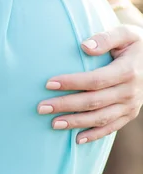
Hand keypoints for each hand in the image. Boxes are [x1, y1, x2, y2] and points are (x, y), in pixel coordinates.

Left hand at [38, 25, 142, 142]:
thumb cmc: (134, 43)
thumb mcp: (125, 33)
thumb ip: (106, 38)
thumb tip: (85, 46)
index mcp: (128, 71)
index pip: (95, 80)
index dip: (72, 83)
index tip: (48, 83)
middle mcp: (130, 91)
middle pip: (93, 102)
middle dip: (65, 105)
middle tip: (41, 107)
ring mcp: (131, 105)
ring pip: (100, 118)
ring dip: (75, 122)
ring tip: (53, 123)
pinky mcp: (130, 114)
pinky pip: (111, 128)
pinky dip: (94, 135)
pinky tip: (76, 140)